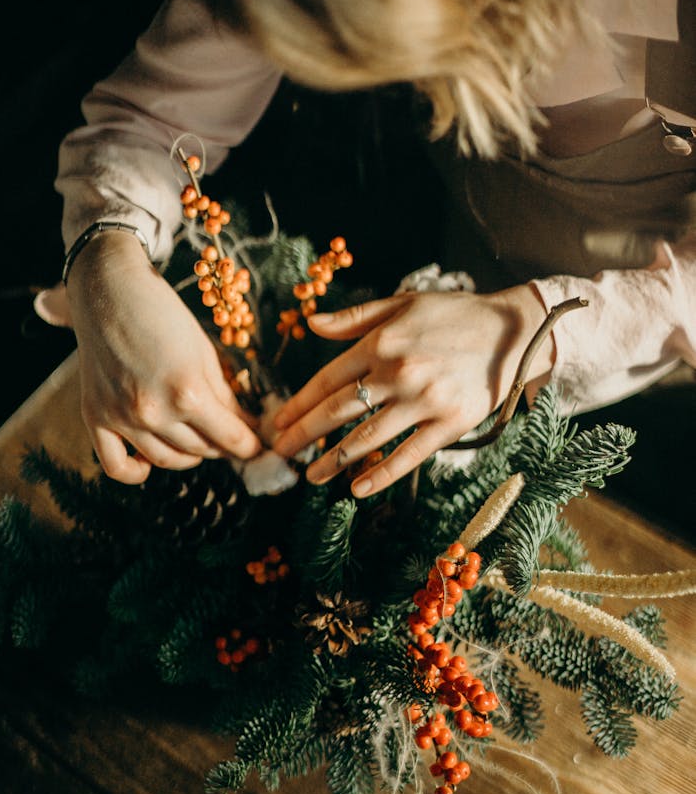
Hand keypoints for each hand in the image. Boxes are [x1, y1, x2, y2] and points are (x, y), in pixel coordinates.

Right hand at [66, 232, 261, 483]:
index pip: (230, 437)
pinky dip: (136, 473)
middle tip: (230, 438)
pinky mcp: (96, 417)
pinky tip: (149, 465)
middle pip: (201, 450)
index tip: (258, 447)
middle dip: (222, 447)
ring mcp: (122, 418)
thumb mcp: (204, 351)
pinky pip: (116, 466)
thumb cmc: (163, 314)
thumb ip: (223, 394)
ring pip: (167, 460)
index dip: (250, 446)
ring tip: (200, 443)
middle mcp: (154, 412)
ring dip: (190, 457)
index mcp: (188, 392)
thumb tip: (245, 425)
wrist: (109, 291)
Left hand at [271, 285, 551, 496]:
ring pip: (367, 438)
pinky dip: (381, 475)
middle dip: (304, 435)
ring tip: (311, 476)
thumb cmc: (454, 314)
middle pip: (338, 411)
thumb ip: (354, 318)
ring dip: (334, 460)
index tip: (278, 422)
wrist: (514, 331)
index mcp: (381, 343)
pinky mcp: (450, 424)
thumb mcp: (402, 304)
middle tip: (280, 453)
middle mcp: (398, 373)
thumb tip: (310, 324)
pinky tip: (357, 489)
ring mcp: (424, 401)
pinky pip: (408, 455)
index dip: (298, 404)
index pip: (327, 380)